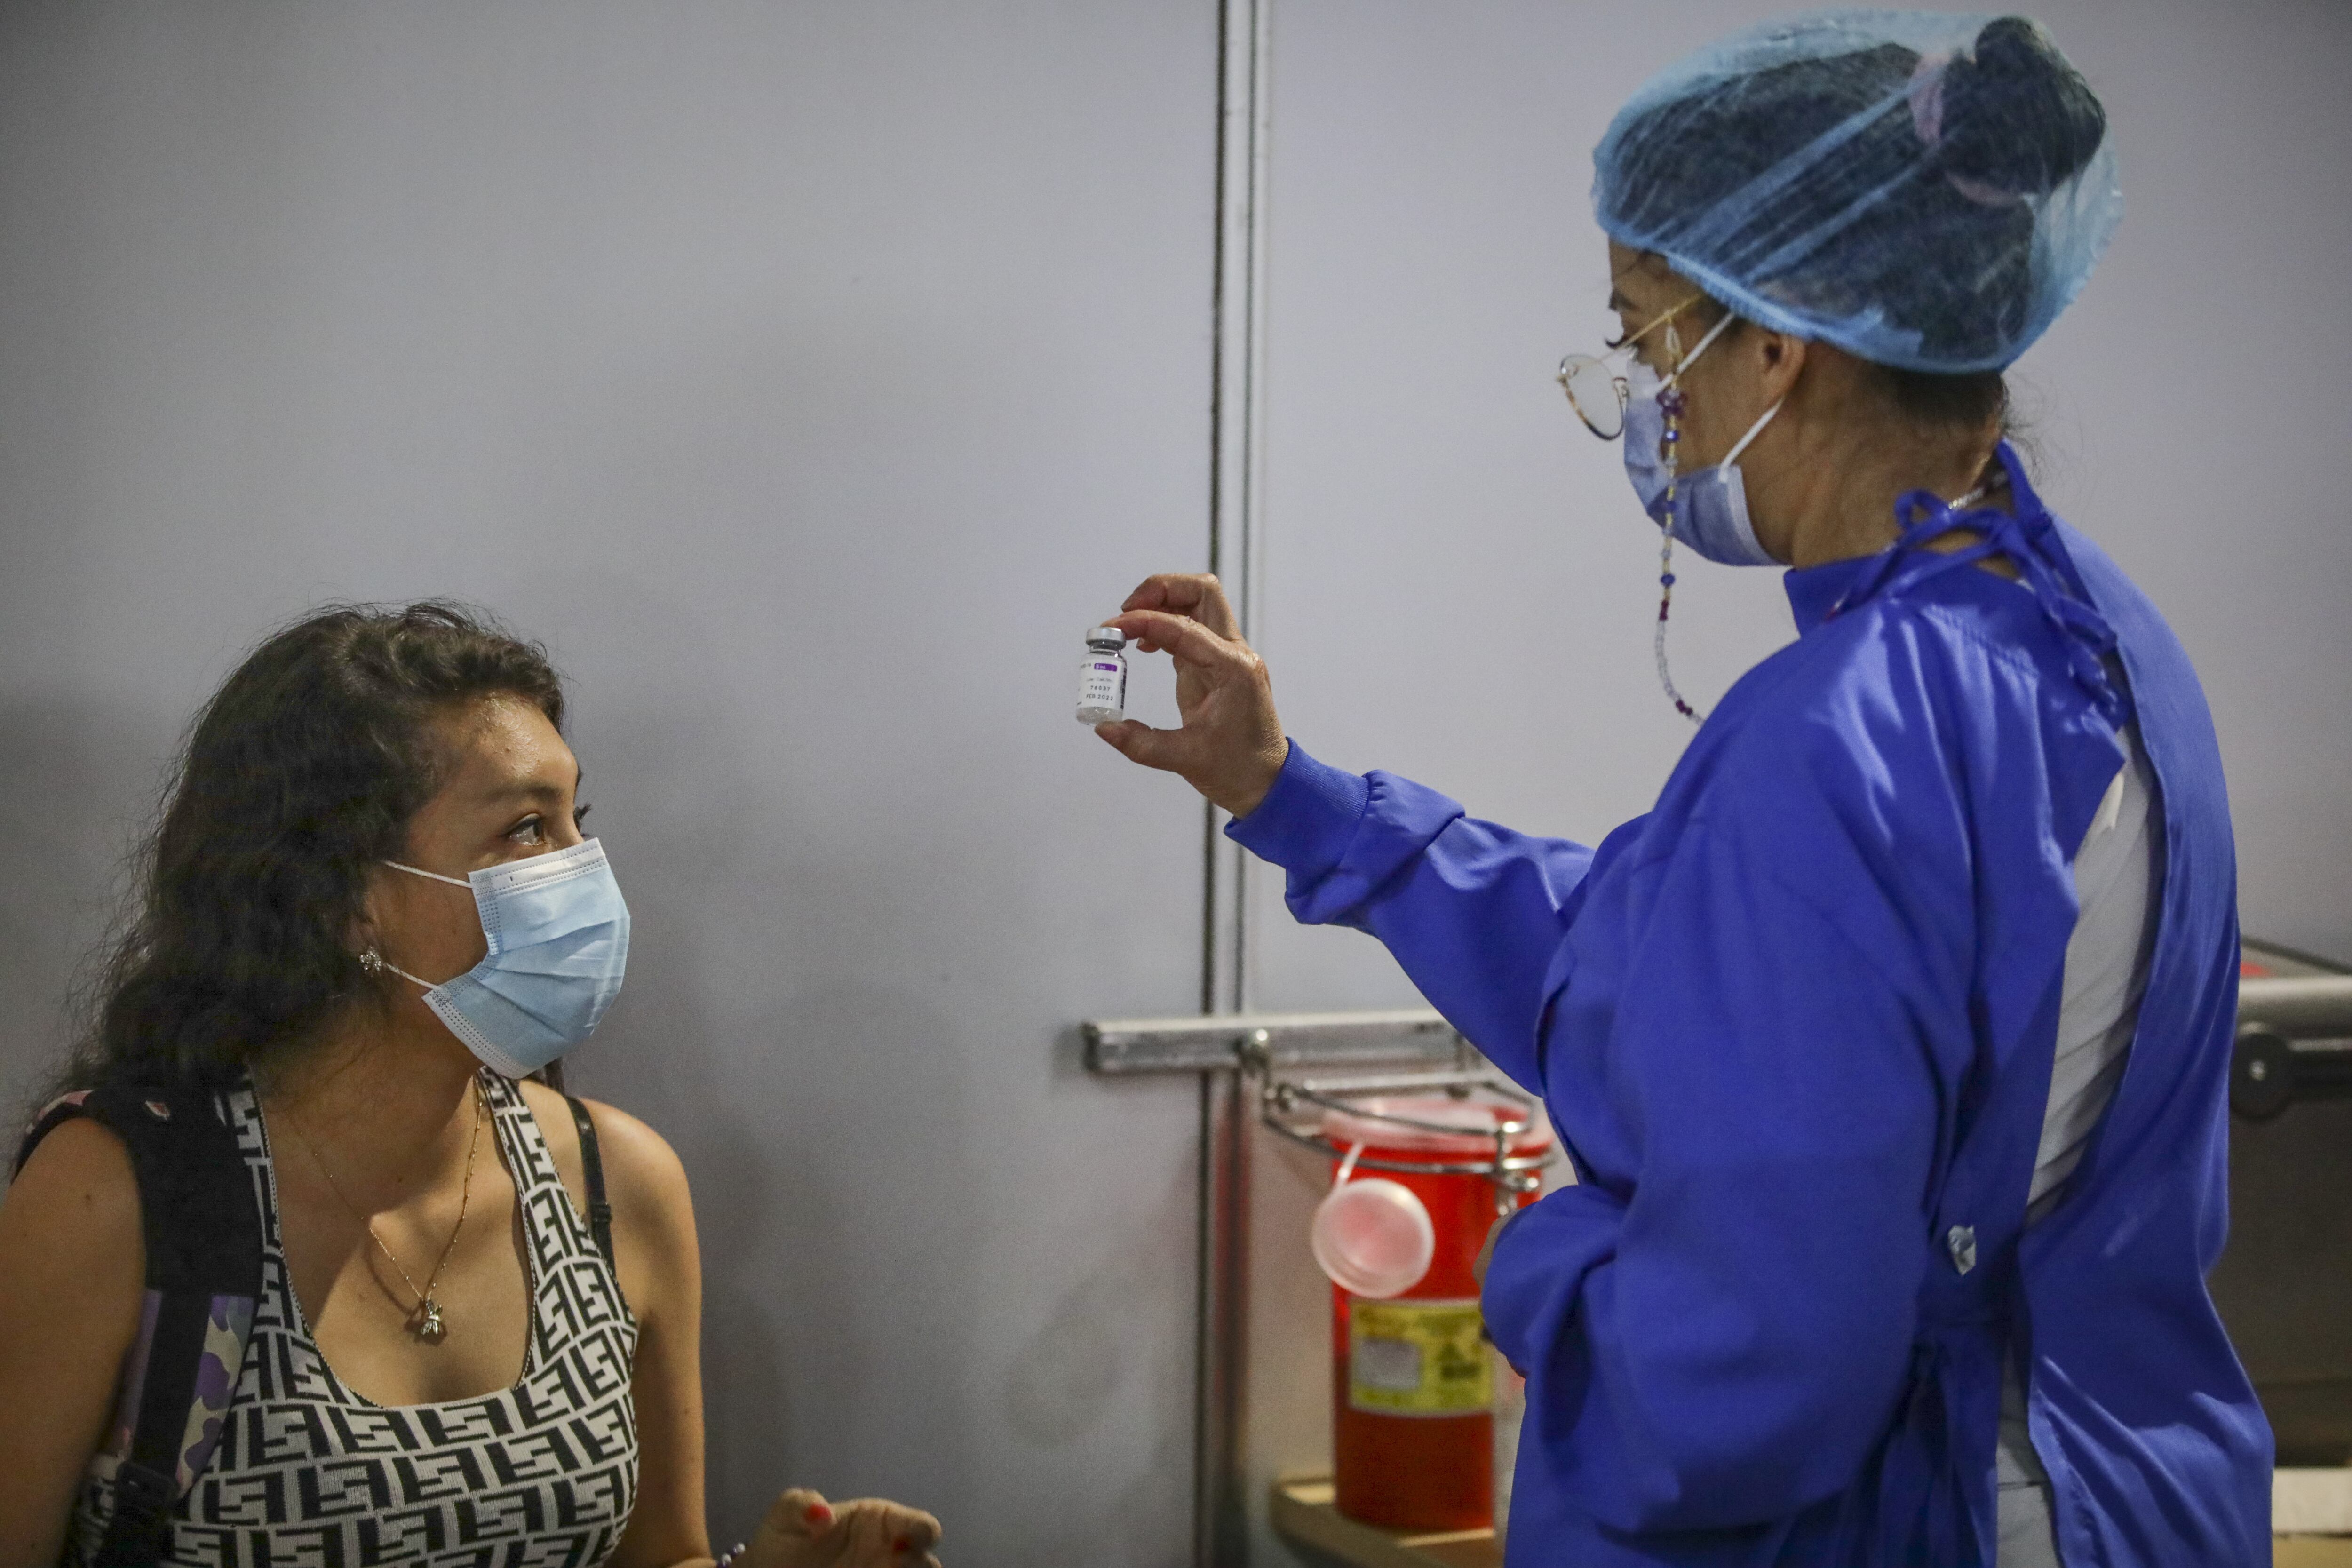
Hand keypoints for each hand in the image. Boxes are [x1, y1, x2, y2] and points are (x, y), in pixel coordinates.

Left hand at [740, 1488, 942, 1567]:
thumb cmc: (785, 1538)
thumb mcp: (786, 1514)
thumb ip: (802, 1505)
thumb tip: (823, 1515)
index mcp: (880, 1522)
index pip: (920, 1526)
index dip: (923, 1531)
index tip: (908, 1540)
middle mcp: (889, 1554)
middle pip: (926, 1563)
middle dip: (918, 1566)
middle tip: (892, 1567)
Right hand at [1095, 573, 1287, 817]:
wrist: (1267, 783)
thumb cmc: (1237, 770)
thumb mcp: (1185, 759)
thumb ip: (1141, 742)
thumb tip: (1103, 727)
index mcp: (1233, 670)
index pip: (1184, 627)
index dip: (1144, 621)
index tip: (1111, 629)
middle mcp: (1235, 655)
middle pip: (1202, 592)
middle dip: (1161, 590)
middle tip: (1126, 612)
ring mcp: (1228, 657)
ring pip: (1198, 604)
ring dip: (1162, 603)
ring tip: (1128, 627)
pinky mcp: (1217, 665)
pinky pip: (1191, 629)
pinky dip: (1165, 626)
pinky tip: (1143, 646)